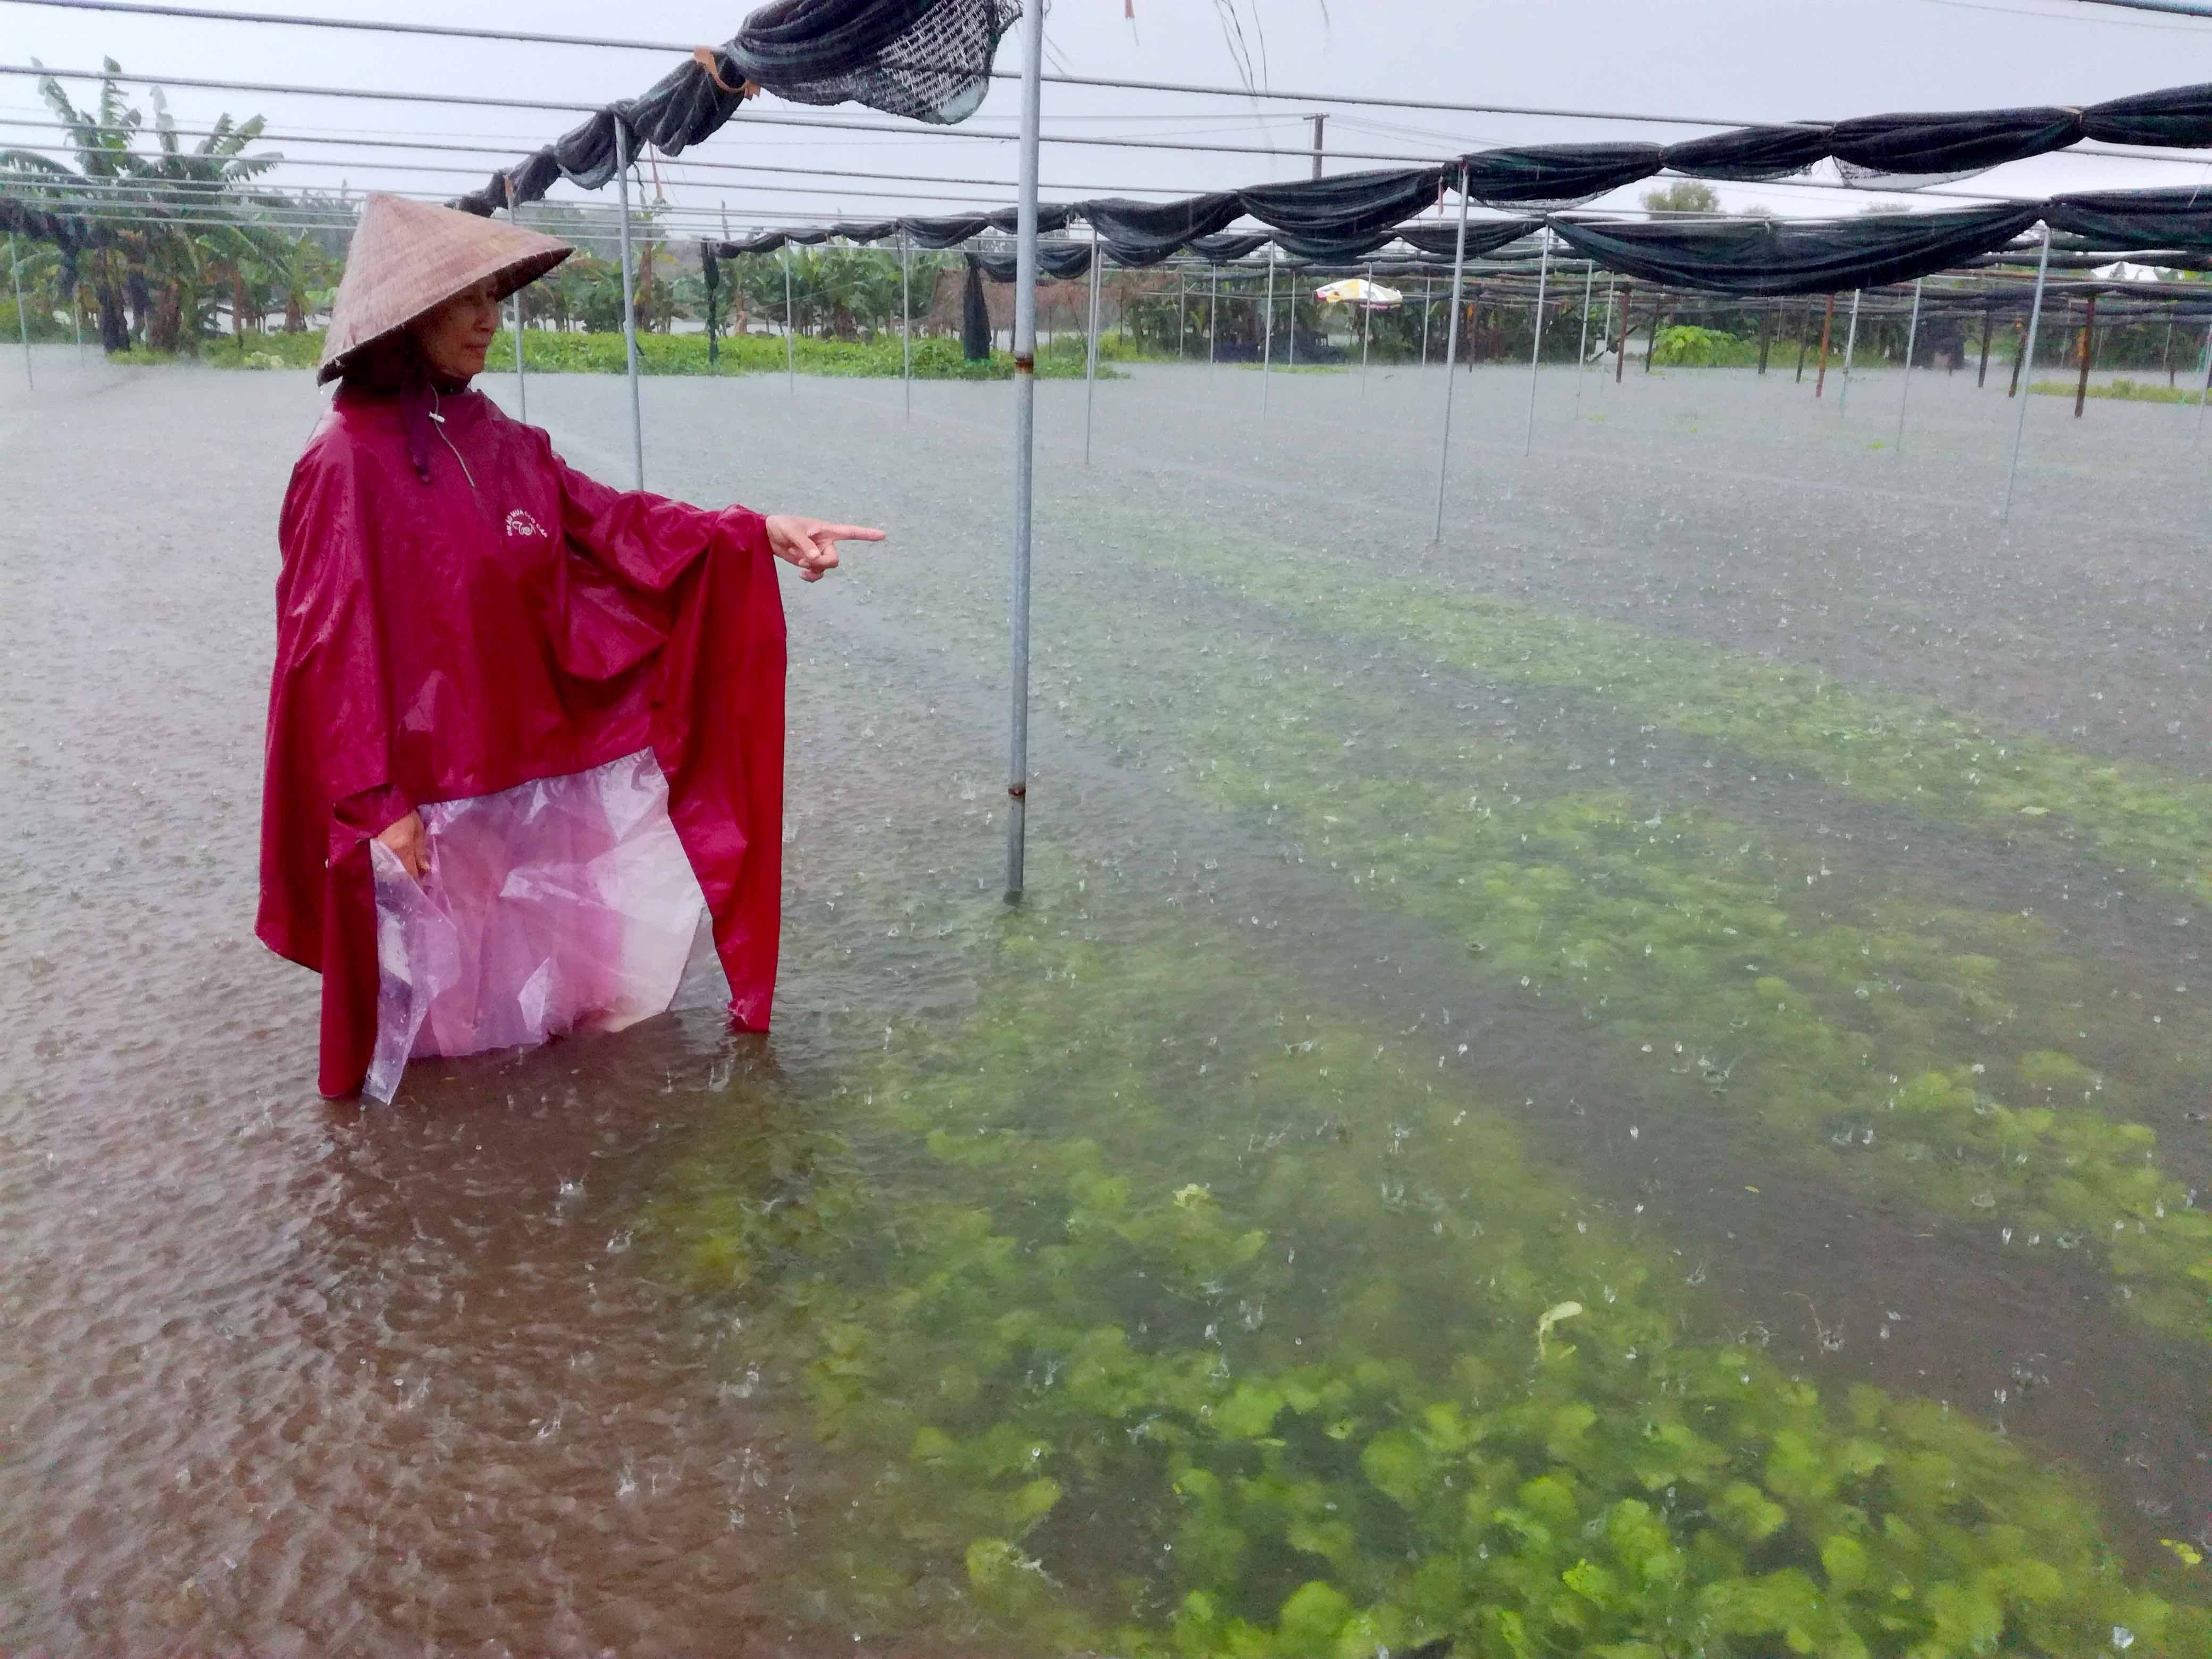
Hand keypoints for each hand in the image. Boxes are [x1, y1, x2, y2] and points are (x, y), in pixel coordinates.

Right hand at [375, 809, 426, 880]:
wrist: (378, 802)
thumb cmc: (402, 814)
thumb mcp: (417, 829)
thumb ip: (420, 851)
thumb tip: (425, 869)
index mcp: (402, 849)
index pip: (410, 873)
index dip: (415, 882)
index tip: (420, 889)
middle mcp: (388, 854)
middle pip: (397, 876)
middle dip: (404, 882)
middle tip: (411, 885)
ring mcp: (376, 853)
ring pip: (387, 872)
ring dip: (394, 877)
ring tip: (401, 879)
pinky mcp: (368, 851)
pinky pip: (379, 865)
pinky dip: (386, 869)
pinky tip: (391, 870)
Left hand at [764, 514, 885, 582]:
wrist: (767, 534)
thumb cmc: (781, 525)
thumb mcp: (792, 531)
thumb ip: (804, 544)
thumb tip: (815, 559)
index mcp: (826, 530)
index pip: (850, 532)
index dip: (867, 534)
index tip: (883, 535)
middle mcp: (826, 542)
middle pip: (834, 560)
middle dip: (821, 563)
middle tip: (804, 560)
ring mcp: (818, 553)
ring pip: (826, 568)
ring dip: (813, 569)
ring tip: (798, 561)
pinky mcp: (809, 562)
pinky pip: (817, 574)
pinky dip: (811, 576)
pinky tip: (801, 574)